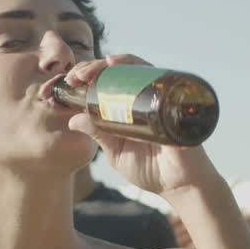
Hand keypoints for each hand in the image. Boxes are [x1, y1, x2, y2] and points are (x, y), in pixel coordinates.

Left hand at [65, 54, 219, 195]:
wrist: (179, 185)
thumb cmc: (150, 170)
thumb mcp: (116, 151)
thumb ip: (97, 134)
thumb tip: (72, 120)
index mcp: (127, 111)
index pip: (106, 85)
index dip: (88, 78)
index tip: (70, 82)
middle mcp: (143, 99)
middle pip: (118, 72)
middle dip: (94, 68)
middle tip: (76, 76)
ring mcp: (158, 97)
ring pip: (135, 68)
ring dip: (112, 63)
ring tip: (94, 69)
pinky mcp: (172, 98)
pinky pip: (156, 74)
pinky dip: (136, 66)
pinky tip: (119, 64)